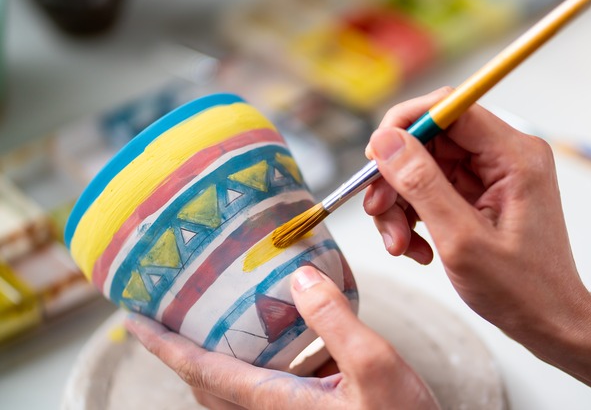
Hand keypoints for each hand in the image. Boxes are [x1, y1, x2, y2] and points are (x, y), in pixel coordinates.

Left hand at [125, 266, 438, 409]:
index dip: (163, 345)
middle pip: (208, 384)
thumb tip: (299, 276)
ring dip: (213, 358)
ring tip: (213, 322)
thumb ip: (335, 319)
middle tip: (165, 318)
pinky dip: (255, 362)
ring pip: (234, 389)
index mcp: (277, 403)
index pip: (201, 370)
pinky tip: (285, 336)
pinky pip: (266, 387)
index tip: (133, 320)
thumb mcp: (374, 365)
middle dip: (179, 352)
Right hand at [364, 87, 590, 344]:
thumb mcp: (461, 239)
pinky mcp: (480, 194)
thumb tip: (385, 141)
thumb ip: (422, 184)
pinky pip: (432, 189)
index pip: (449, 107)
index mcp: (515, 156)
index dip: (404, 123)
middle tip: (378, 211)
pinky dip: (415, 216)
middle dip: (396, 176)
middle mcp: (506, 156)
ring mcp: (492, 175)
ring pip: (424, 166)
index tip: (373, 155)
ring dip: (401, 203)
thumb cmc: (521, 290)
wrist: (548, 322)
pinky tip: (417, 249)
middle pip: (430, 139)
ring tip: (399, 244)